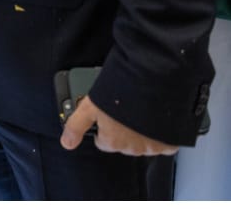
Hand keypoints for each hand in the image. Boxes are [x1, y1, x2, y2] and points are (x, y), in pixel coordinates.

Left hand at [60, 96, 179, 156]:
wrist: (151, 85)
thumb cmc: (119, 94)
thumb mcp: (89, 107)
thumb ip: (75, 126)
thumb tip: (66, 143)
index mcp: (112, 142)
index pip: (103, 142)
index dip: (103, 127)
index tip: (106, 116)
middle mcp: (132, 149)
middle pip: (123, 143)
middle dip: (121, 129)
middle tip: (122, 111)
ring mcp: (152, 146)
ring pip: (142, 143)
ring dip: (139, 132)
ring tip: (137, 112)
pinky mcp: (169, 142)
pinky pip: (163, 144)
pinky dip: (159, 135)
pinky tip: (154, 121)